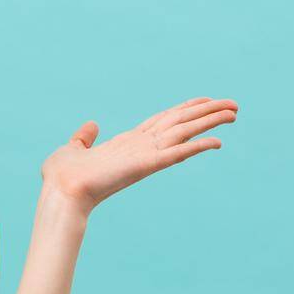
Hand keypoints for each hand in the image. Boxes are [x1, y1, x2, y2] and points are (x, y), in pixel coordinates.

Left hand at [40, 96, 237, 213]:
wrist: (59, 192)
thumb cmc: (63, 177)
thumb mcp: (73, 148)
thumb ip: (84, 137)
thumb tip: (92, 125)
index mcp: (128, 142)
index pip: (163, 120)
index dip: (185, 109)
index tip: (205, 100)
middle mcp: (142, 148)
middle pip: (181, 124)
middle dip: (207, 113)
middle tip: (234, 106)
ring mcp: (145, 156)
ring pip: (184, 134)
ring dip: (209, 122)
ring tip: (234, 113)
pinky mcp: (145, 166)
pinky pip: (176, 154)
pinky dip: (196, 147)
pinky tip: (216, 142)